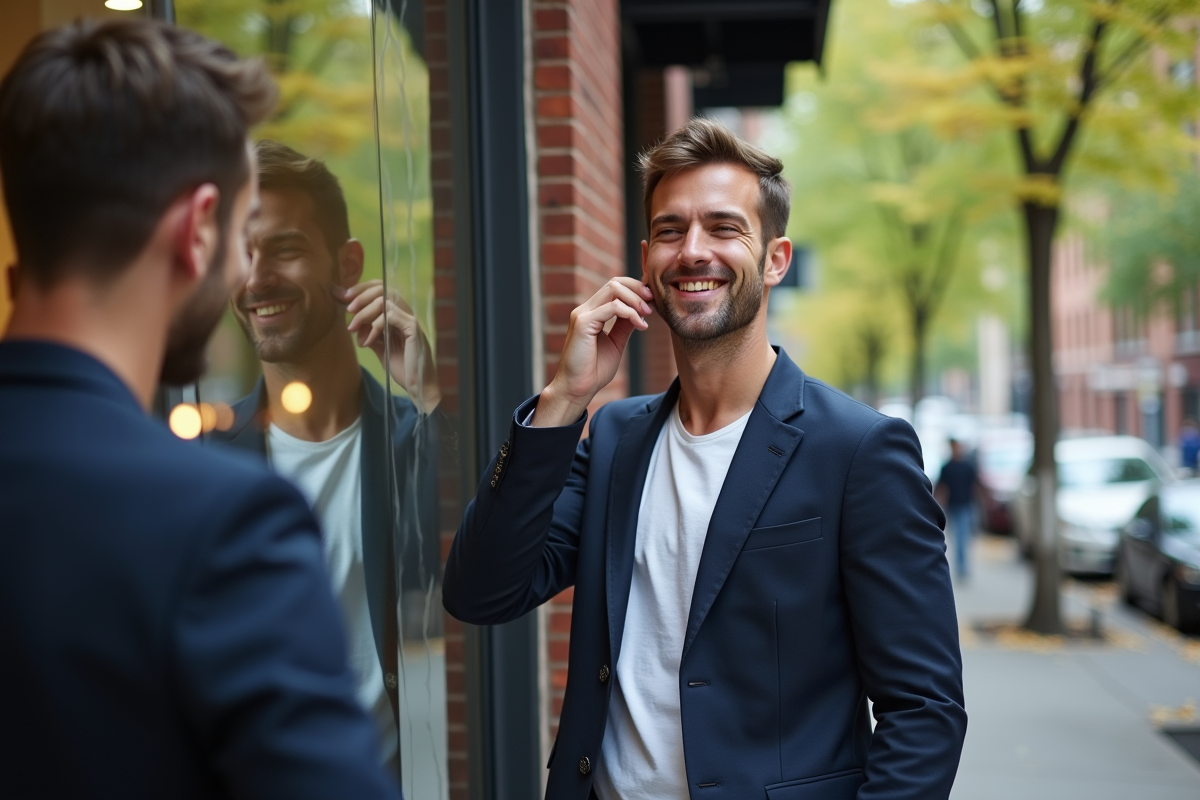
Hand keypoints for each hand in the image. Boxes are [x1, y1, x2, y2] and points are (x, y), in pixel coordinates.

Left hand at [337, 280, 440, 413]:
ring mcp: (410, 319)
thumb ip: (369, 334)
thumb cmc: (402, 368)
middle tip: (348, 311)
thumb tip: (352, 324)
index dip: (361, 289)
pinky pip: (390, 316)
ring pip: (383, 301)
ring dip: (364, 313)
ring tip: (353, 328)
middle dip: (360, 296)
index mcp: (397, 315)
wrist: (418, 386)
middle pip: (382, 289)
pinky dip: (374, 326)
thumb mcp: (380, 348)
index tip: (344, 297)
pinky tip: (368, 342)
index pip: (381, 289)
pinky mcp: (412, 328)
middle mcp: (405, 313)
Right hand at [534, 277, 653, 427]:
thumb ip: (625, 325)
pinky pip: (612, 307)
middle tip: (652, 305)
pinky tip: (640, 325)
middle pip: (615, 283)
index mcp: (592, 313)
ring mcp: (582, 314)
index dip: (635, 289)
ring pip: (613, 290)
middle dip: (638, 290)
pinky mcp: (582, 323)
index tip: (651, 301)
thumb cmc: (594, 370)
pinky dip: (630, 313)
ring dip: (636, 300)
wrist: (577, 389)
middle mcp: (585, 309)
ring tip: (647, 315)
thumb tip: (640, 311)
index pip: (614, 287)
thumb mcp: (616, 342)